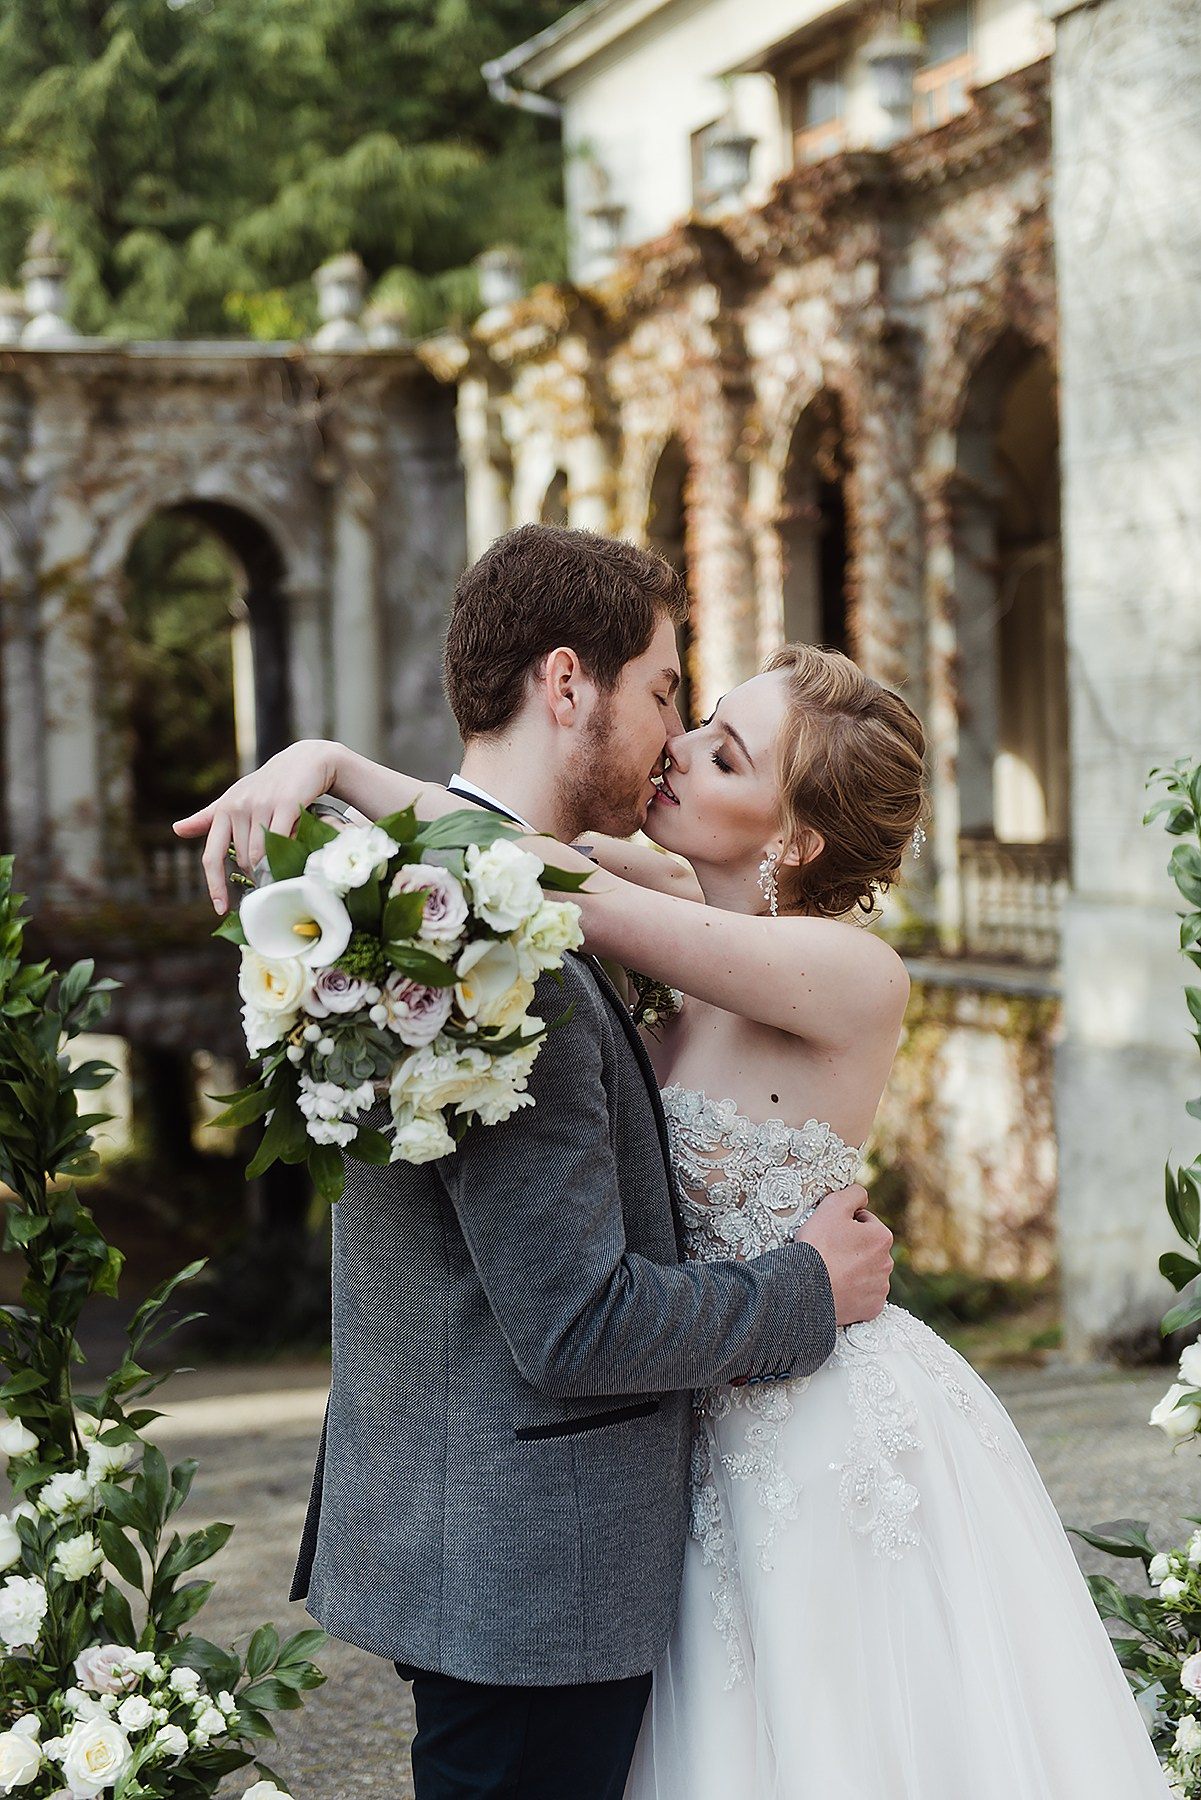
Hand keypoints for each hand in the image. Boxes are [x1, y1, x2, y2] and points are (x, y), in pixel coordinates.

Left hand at [172, 740, 337, 913]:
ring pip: (261, 853)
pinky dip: (285, 853)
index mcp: (224, 809)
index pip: (212, 855)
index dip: (214, 885)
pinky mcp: (287, 803)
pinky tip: (292, 856)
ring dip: (271, 867)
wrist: (303, 761)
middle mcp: (239, 807)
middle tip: (268, 880)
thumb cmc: (266, 785)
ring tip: (281, 869)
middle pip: (243, 860)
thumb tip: (177, 829)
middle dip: (255, 875)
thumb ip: (208, 817)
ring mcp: (263, 805)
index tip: (220, 909)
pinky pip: (281, 840)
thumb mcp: (234, 799)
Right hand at [795, 1185, 892, 1325]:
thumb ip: (853, 1193)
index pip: (864, 1221)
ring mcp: (880, 1288)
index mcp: (882, 1237)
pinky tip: (836, 1288)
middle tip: (828, 1252)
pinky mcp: (872, 1309)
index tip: (829, 1232)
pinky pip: (863, 1296)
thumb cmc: (819, 1246)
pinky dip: (852, 1292)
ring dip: (852, 1270)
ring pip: (865, 1272)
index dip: (844, 1223)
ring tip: (830, 1272)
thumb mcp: (832, 1206)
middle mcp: (888, 1263)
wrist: (806, 1289)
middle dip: (851, 1247)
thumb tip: (861, 1194)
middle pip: (866, 1248)